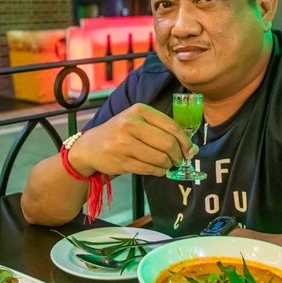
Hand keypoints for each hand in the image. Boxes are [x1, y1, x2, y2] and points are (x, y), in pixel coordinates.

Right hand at [68, 103, 197, 176]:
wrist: (90, 146)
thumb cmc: (120, 133)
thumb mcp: (138, 121)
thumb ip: (162, 129)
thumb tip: (190, 147)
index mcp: (139, 111)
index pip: (171, 126)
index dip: (185, 141)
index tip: (190, 150)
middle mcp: (130, 124)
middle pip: (167, 144)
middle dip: (178, 155)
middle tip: (179, 160)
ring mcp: (124, 143)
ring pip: (159, 158)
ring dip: (168, 165)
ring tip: (166, 164)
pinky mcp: (121, 161)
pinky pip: (149, 169)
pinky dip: (158, 171)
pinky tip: (157, 169)